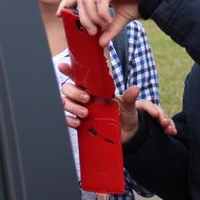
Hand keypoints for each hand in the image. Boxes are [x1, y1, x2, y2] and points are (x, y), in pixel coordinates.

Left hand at [57, 0, 151, 45]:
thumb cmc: (139, 4)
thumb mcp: (121, 20)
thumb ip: (109, 30)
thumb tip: (101, 43)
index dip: (66, 3)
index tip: (59, 14)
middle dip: (83, 18)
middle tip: (92, 32)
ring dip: (92, 17)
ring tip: (103, 27)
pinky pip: (100, 0)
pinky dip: (102, 14)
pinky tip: (109, 21)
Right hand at [61, 77, 176, 141]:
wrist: (126, 132)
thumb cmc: (124, 113)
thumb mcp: (128, 104)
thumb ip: (129, 96)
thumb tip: (136, 88)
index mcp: (93, 87)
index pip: (78, 76)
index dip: (68, 70)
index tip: (63, 66)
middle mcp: (83, 96)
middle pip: (67, 88)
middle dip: (74, 92)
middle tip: (87, 99)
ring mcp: (79, 108)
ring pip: (65, 102)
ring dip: (72, 106)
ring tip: (85, 113)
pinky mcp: (78, 122)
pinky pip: (66, 118)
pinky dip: (69, 120)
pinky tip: (78, 123)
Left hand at [117, 86, 176, 140]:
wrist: (119, 138)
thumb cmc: (119, 121)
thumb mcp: (122, 108)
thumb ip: (128, 97)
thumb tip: (137, 87)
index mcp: (136, 104)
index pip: (147, 104)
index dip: (152, 109)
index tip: (156, 115)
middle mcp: (144, 110)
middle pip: (157, 110)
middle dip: (162, 116)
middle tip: (164, 123)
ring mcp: (150, 119)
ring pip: (162, 118)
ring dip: (168, 123)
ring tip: (170, 130)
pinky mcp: (154, 127)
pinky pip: (165, 125)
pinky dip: (170, 127)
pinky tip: (173, 132)